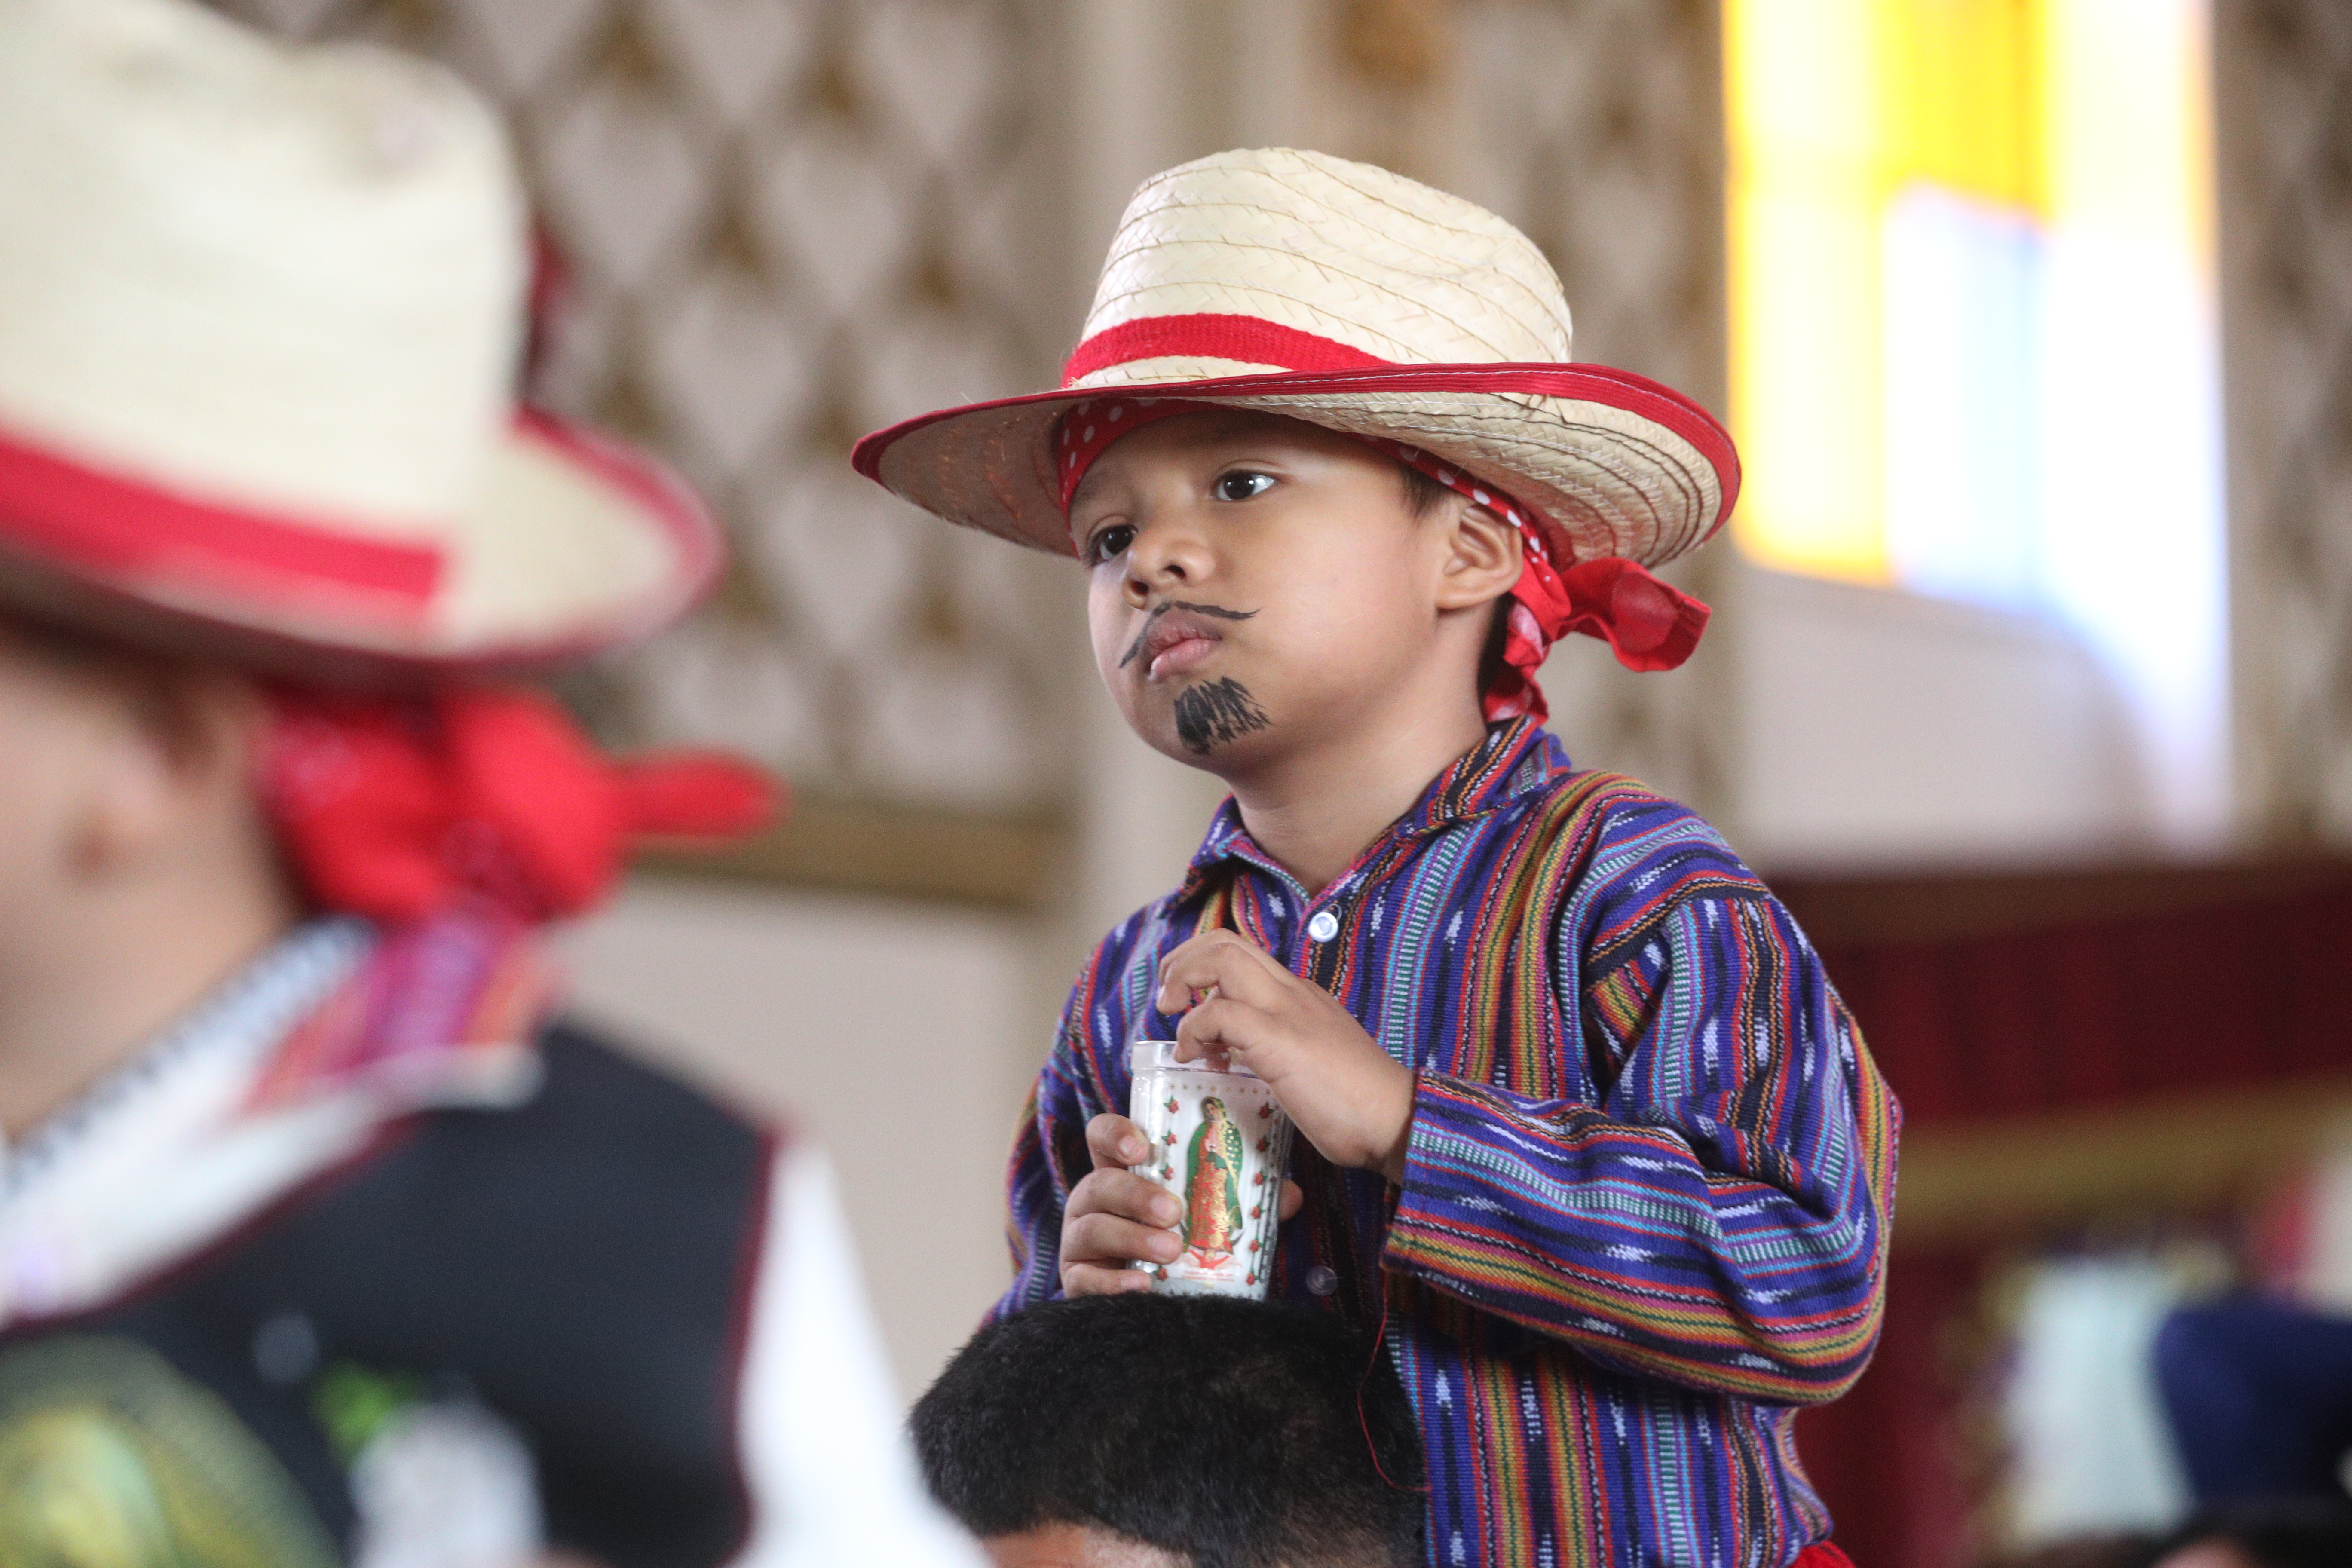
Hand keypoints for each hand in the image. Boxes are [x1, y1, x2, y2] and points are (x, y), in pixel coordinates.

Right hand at [1060, 1112, 1302, 1295]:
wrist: (1155, 1304)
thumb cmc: (1178, 1241)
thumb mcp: (1207, 1214)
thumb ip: (1243, 1200)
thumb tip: (1289, 1194)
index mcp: (1120, 1172)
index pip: (1103, 1137)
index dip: (1117, 1134)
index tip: (1144, 1148)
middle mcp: (1093, 1201)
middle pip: (1099, 1183)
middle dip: (1136, 1194)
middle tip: (1175, 1211)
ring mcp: (1080, 1241)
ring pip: (1092, 1229)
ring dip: (1133, 1237)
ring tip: (1171, 1249)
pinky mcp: (1077, 1280)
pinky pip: (1084, 1279)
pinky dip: (1113, 1283)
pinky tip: (1142, 1286)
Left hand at [1155, 929, 1415, 1180]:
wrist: (1397, 1120)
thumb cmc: (1357, 1104)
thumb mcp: (1310, 1061)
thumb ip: (1274, 1048)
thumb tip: (1232, 1055)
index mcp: (1300, 996)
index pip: (1242, 952)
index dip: (1201, 963)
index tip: (1184, 998)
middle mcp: (1292, 993)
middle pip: (1226, 942)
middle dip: (1182, 961)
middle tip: (1166, 998)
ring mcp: (1287, 1012)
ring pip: (1222, 959)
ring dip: (1182, 980)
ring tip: (1171, 1016)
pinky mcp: (1280, 1041)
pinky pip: (1221, 1013)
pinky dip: (1193, 1029)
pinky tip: (1192, 1056)